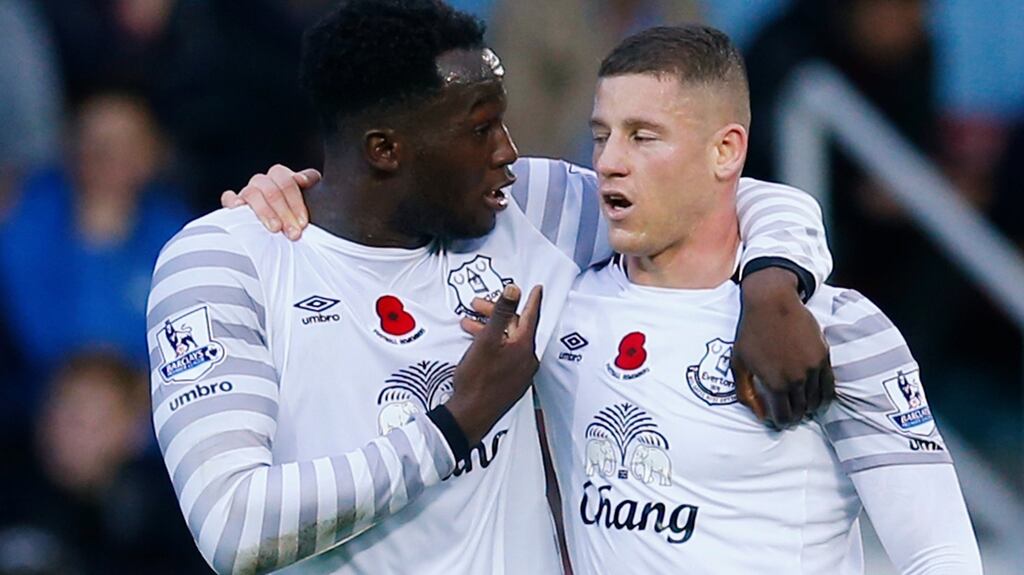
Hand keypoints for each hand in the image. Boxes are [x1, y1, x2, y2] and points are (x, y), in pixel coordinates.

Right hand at [220, 164, 319, 239]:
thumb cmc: (296, 213)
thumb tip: (304, 179)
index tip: (303, 222)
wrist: (280, 229)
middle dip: (284, 212)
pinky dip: (232, 201)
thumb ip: (310, 185)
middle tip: (293, 233)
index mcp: (281, 177)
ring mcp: (248, 191)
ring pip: (252, 193)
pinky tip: (239, 208)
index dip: (295, 201)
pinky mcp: (234, 204)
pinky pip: (229, 198)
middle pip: (271, 190)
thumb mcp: (308, 200)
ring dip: (265, 211)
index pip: (286, 181)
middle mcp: (264, 182)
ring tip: (275, 229)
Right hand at [446, 284, 542, 444]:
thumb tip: (514, 290)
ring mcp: (520, 373)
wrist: (470, 414)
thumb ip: (501, 312)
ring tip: (468, 325)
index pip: (531, 316)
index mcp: (524, 347)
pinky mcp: (511, 382)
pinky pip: (506, 355)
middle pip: (515, 327)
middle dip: (496, 314)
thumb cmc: (477, 380)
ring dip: (490, 330)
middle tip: (477, 306)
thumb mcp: (487, 340)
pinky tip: (478, 346)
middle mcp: (527, 360)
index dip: (532, 299)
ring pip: (508, 342)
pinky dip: (494, 345)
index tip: (537, 289)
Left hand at [732, 268, 834, 427]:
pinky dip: (824, 395)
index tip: (779, 421)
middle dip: (796, 416)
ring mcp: (813, 368)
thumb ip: (746, 393)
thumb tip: (760, 416)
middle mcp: (797, 379)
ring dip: (810, 407)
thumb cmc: (751, 332)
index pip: (784, 417)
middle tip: (790, 415)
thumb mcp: (738, 364)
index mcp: (775, 383)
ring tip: (803, 406)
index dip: (781, 423)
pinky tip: (817, 396)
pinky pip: (829, 386)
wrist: (772, 302)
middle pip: (802, 411)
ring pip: (817, 401)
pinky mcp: (824, 356)